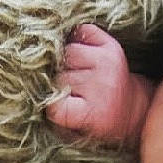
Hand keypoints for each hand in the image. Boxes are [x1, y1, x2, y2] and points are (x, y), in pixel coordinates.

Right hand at [47, 24, 142, 139]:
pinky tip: (82, 55)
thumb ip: (56, 114)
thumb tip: (33, 86)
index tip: (55, 106)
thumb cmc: (95, 122)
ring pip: (67, 51)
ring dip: (66, 61)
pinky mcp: (111, 46)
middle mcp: (101, 86)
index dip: (50, 104)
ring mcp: (106, 63)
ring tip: (76, 72)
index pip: (55, 105)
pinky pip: (82, 31)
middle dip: (57, 82)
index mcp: (92, 114)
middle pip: (58, 76)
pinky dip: (77, 39)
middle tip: (70, 91)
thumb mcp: (76, 131)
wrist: (129, 109)